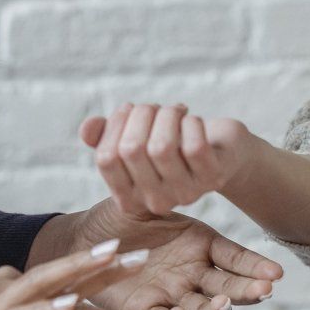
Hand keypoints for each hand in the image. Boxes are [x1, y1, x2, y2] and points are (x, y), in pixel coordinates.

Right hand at [0, 241, 134, 309]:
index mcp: (14, 291)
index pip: (66, 282)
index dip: (103, 280)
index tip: (137, 276)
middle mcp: (8, 288)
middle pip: (63, 271)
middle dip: (103, 262)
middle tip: (142, 253)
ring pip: (46, 281)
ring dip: (81, 270)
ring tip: (113, 258)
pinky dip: (47, 308)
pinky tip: (71, 303)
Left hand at [61, 197, 282, 309]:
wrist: (85, 239)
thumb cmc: (121, 214)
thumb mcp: (149, 200)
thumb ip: (170, 198)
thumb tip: (188, 184)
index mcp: (200, 242)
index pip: (235, 257)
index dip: (255, 266)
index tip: (276, 274)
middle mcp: (192, 271)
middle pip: (228, 286)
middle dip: (247, 290)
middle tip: (264, 292)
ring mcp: (172, 293)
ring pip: (202, 308)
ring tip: (223, 305)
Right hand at [81, 102, 261, 216]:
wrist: (222, 152)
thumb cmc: (173, 143)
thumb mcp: (136, 139)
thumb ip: (105, 136)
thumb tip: (87, 129)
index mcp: (129, 197)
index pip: (106, 159)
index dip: (114, 125)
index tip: (128, 109)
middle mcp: (155, 202)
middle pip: (131, 149)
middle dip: (142, 114)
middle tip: (155, 108)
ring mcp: (185, 193)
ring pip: (162, 146)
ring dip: (167, 115)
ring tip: (174, 111)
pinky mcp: (212, 178)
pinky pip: (193, 146)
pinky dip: (191, 123)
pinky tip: (192, 120)